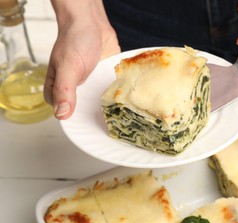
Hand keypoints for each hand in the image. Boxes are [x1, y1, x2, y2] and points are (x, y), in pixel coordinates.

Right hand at [44, 0, 119, 119]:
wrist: (92, 23)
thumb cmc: (74, 41)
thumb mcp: (67, 66)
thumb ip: (64, 90)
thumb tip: (61, 114)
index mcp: (59, 89)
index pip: (65, 114)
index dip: (77, 125)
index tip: (91, 134)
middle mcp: (76, 90)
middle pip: (84, 112)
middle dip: (96, 119)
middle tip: (111, 129)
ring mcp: (91, 86)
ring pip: (99, 104)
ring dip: (109, 109)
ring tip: (124, 120)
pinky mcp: (105, 80)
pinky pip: (111, 93)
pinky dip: (118, 97)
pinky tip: (128, 104)